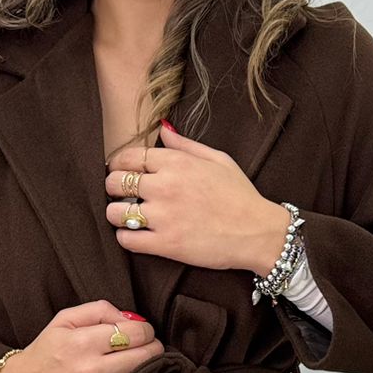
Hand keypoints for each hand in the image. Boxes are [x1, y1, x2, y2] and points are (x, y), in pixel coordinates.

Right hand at [0, 303, 163, 372]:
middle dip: (153, 349)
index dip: (147, 330)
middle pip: (145, 358)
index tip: (144, 333)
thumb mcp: (63, 320)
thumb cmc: (44, 352)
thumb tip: (132, 319)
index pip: (136, 333)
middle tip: (148, 348)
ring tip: (134, 366)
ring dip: (144, 372)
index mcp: (81, 343)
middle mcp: (90, 371)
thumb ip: (99, 311)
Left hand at [105, 121, 290, 274]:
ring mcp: (164, 216)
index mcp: (176, 162)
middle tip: (122, 195)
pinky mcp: (166, 244)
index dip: (119, 164)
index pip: (128, 157)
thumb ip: (185, 144)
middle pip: (115, 182)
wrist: (258, 232)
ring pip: (115, 212)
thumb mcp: (218, 159)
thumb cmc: (241, 196)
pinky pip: (127, 239)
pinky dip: (126, 238)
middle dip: (113, 188)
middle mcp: (165, 186)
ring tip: (127, 217)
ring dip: (116, 214)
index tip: (120, 171)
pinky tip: (135, 235)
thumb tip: (162, 128)